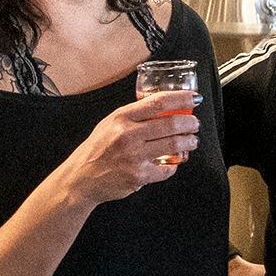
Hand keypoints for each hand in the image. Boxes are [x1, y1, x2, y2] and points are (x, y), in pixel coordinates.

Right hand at [56, 91, 200, 207]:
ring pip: (174, 145)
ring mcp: (134, 157)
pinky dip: (174, 165)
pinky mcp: (139, 176)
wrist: (81, 178)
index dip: (181, 98)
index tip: (194, 98)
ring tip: (191, 141)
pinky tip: (174, 162)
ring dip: (189, 143)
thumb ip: (133, 116)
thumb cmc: (97, 149)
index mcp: (121, 118)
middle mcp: (128, 135)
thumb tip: (164, 108)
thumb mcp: (110, 123)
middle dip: (190, 123)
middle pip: (171, 124)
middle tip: (195, 124)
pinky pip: (167, 169)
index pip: (158, 102)